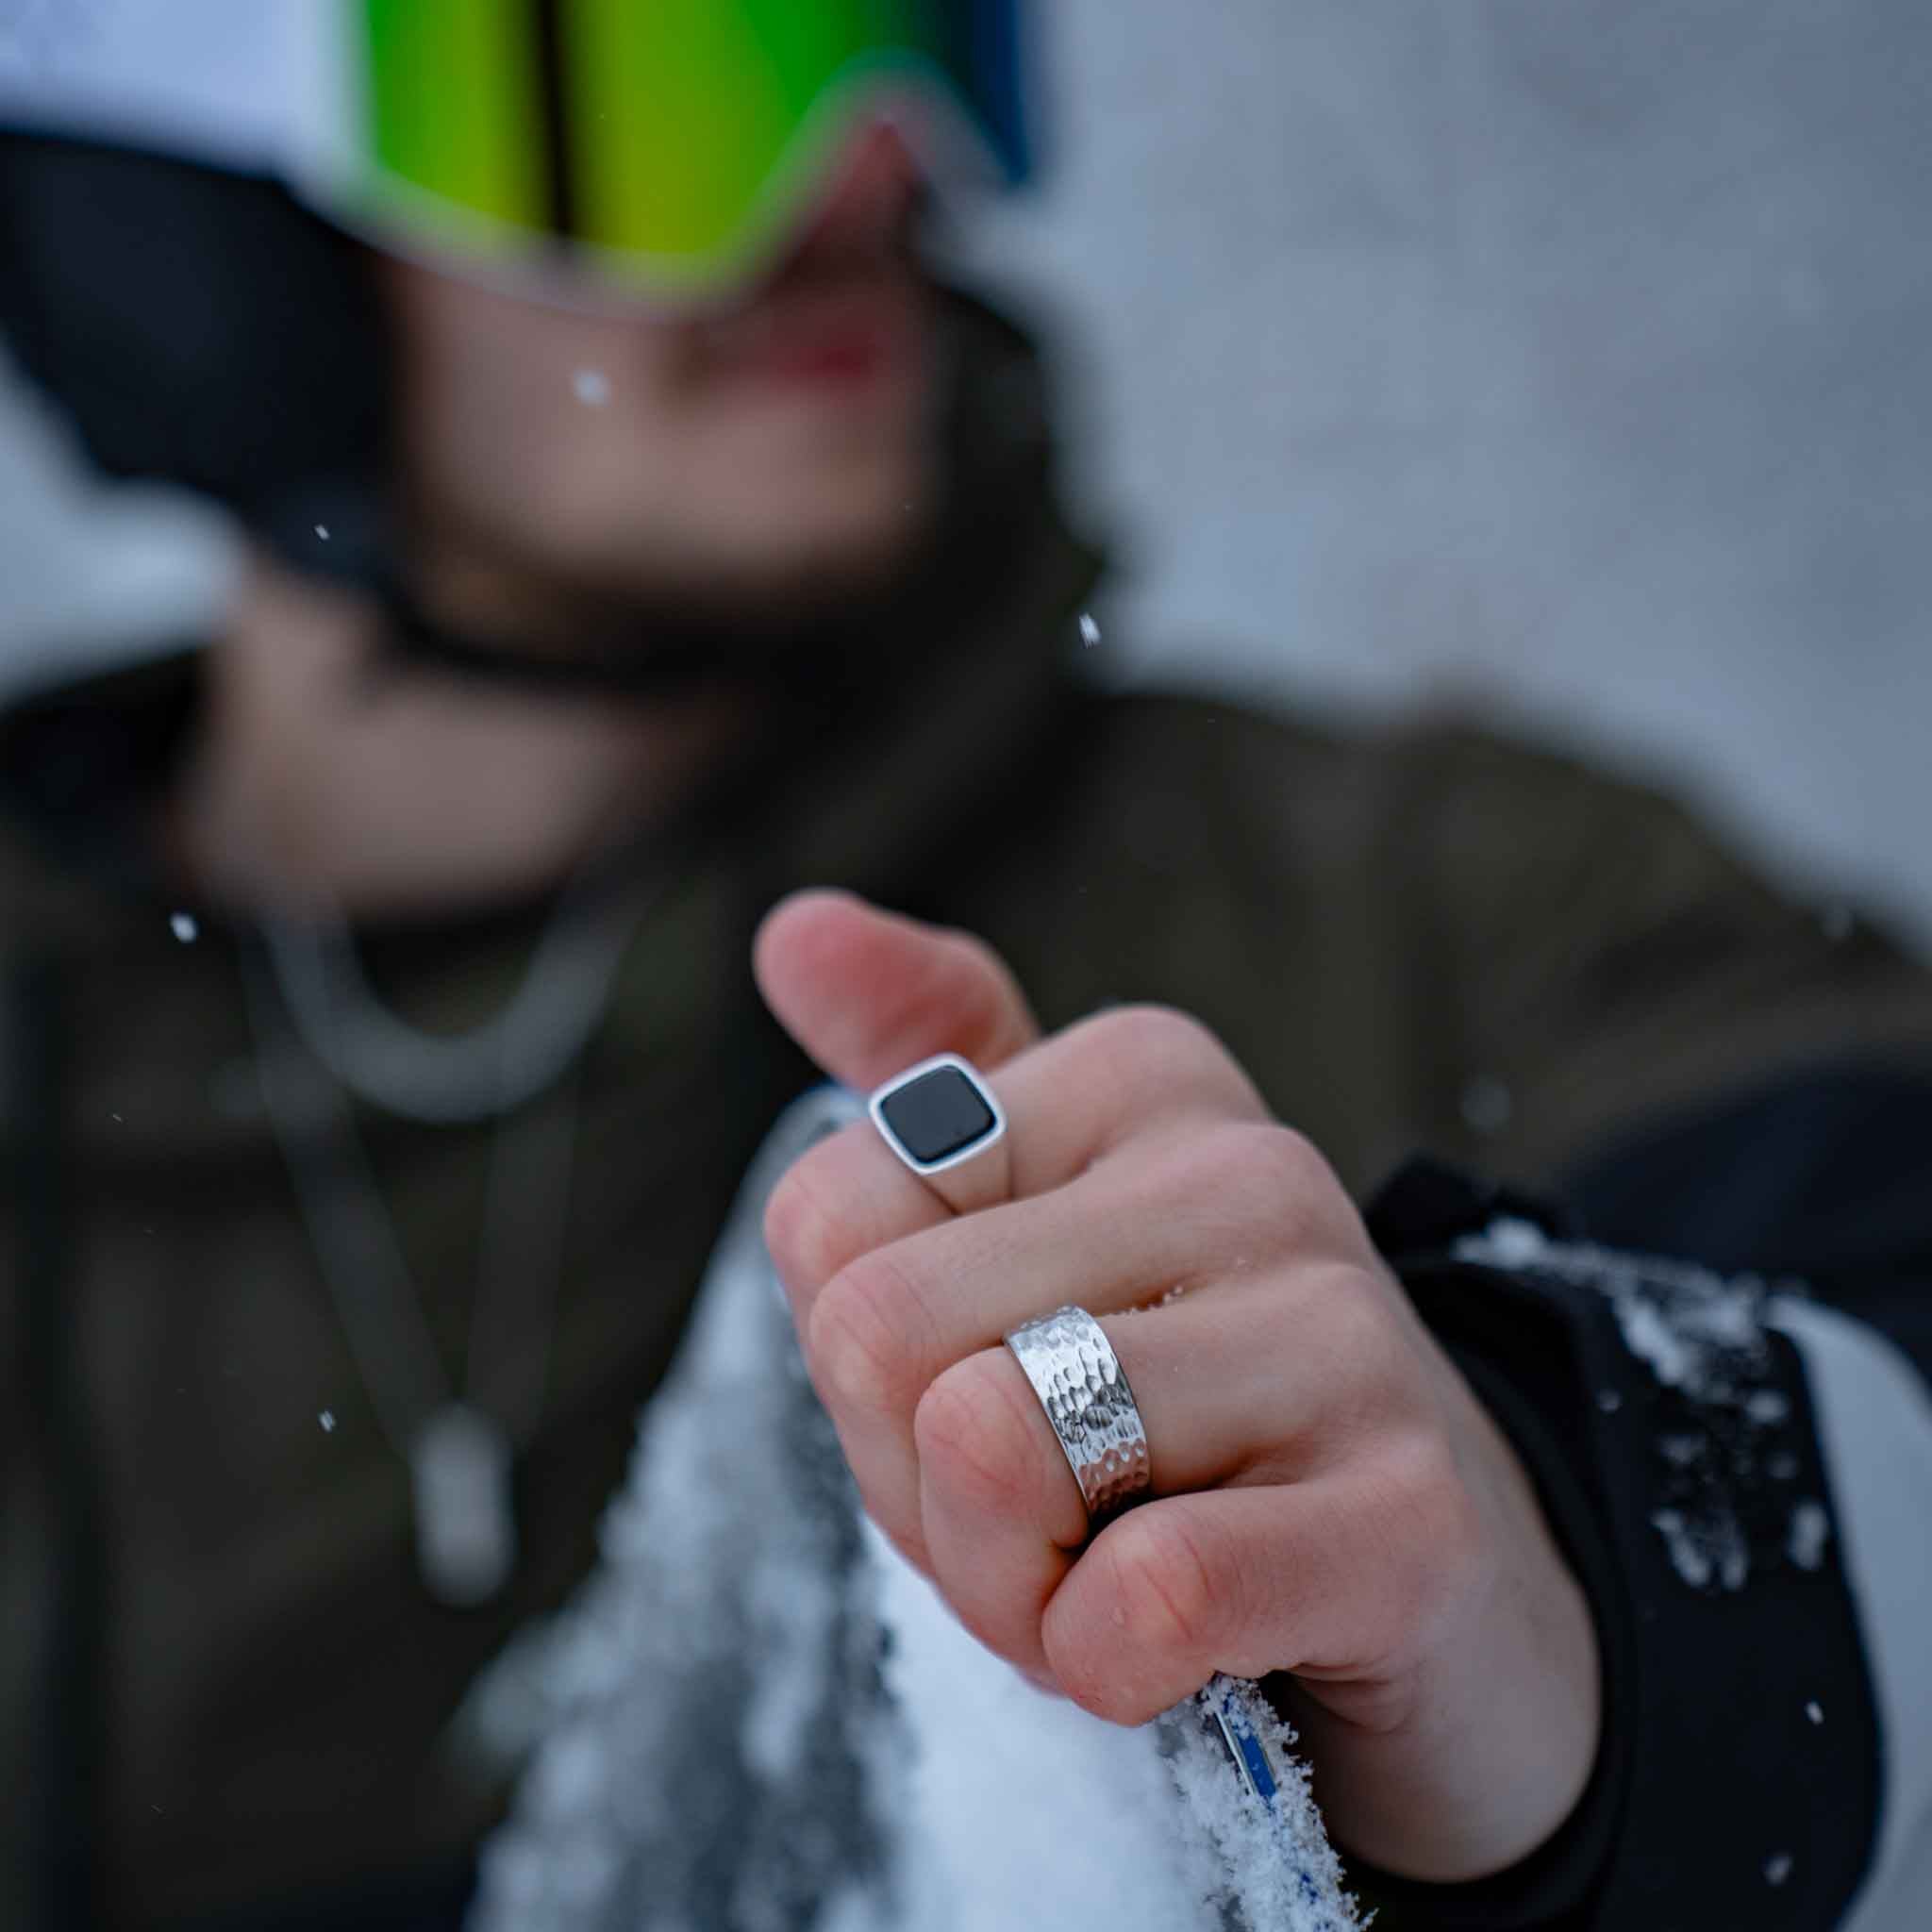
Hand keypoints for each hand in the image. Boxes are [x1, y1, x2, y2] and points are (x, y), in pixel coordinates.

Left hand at [754, 889, 1600, 1882]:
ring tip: (1110, 1573)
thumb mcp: (1030, 1226)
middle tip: (1045, 1517)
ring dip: (1006, 1589)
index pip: (828, 1221)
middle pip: (879, 1340)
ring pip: (989, 1452)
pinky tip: (1188, 1646)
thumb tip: (791, 927)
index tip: (983, 1397)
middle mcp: (1249, 1166)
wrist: (1421, 1578)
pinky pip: (1146, 1593)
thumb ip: (919, 1070)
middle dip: (916, 1491)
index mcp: (1139, 1076)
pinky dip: (1108, 1665)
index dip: (857, 1372)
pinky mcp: (1410, 1511)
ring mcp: (1344, 1329)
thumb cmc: (1169, 1403)